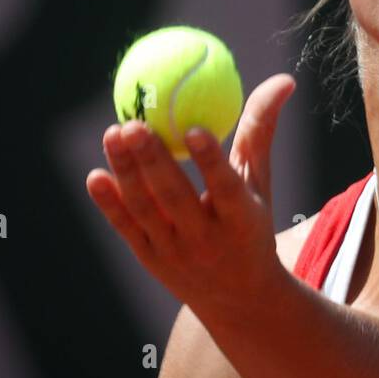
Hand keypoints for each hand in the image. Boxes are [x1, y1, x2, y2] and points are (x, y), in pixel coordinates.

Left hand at [85, 72, 296, 319]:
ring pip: (146, 209)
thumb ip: (261, 131)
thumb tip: (283, 80)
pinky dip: (110, 204)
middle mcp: (207, 239)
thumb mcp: (260, 183)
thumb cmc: (250, 224)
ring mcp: (175, 251)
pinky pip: (127, 228)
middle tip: (135, 123)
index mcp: (242, 220)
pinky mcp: (150, 258)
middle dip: (153, 161)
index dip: (210, 161)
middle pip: (176, 198)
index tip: (195, 129)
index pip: (226, 189)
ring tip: (115, 133)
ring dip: (127, 173)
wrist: (239, 297)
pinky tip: (95, 177)